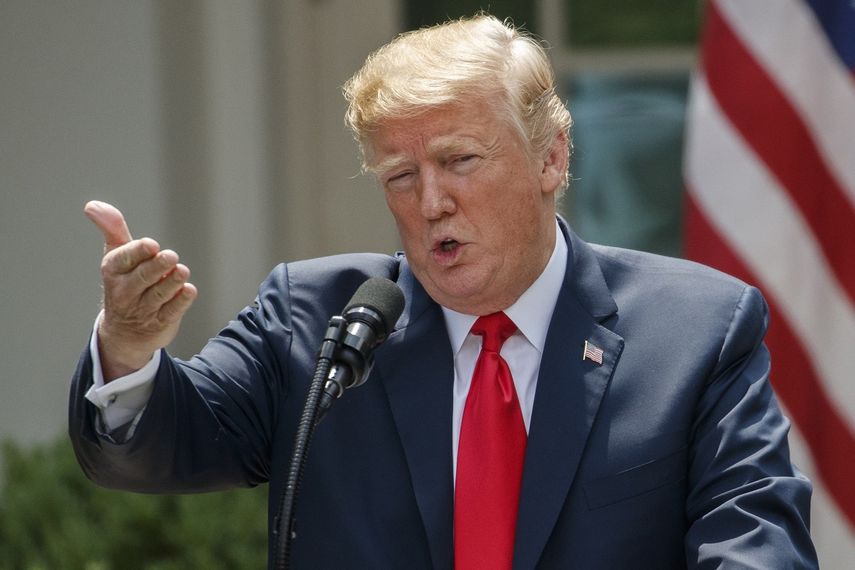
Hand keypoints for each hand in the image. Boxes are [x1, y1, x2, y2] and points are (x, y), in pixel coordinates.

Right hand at [84, 201, 196, 379]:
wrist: (124, 333)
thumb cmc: (124, 282)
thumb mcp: (116, 255)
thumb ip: (112, 229)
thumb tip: (92, 206)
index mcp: (113, 271)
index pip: (123, 260)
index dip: (138, 252)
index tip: (151, 245)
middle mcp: (125, 291)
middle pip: (143, 277)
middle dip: (157, 266)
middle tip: (171, 256)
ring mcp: (143, 309)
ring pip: (159, 294)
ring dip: (172, 282)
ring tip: (182, 271)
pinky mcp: (160, 323)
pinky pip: (171, 312)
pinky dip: (181, 302)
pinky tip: (189, 291)